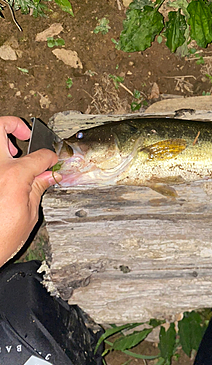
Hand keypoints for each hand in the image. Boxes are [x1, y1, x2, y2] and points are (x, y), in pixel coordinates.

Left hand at [0, 116, 59, 265]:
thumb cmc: (0, 239)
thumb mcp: (29, 214)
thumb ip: (38, 188)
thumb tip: (50, 175)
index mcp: (14, 175)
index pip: (39, 156)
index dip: (51, 157)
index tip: (53, 161)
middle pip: (1, 127)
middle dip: (15, 125)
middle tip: (24, 134)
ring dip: (2, 140)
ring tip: (12, 151)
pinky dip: (0, 161)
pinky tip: (4, 171)